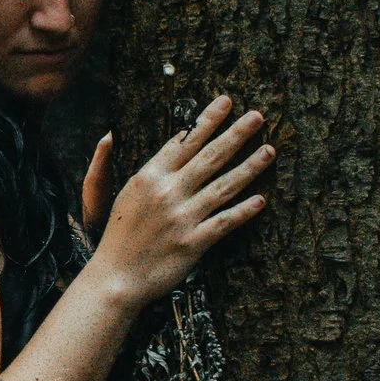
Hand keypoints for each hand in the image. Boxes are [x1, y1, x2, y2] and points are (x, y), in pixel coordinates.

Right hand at [84, 96, 274, 308]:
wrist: (115, 277)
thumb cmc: (117, 235)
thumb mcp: (114, 193)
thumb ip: (119, 163)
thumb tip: (110, 134)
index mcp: (149, 177)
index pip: (184, 141)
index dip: (207, 120)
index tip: (226, 102)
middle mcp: (168, 192)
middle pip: (210, 156)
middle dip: (236, 133)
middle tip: (257, 116)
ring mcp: (183, 217)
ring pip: (223, 185)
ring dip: (250, 166)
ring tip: (269, 150)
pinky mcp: (194, 242)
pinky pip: (224, 222)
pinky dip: (244, 211)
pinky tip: (261, 200)